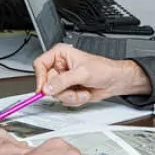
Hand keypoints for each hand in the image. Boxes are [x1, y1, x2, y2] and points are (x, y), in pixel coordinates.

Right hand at [33, 43, 151, 106]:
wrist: (114, 80)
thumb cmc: (103, 69)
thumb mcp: (82, 73)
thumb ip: (63, 81)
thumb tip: (47, 88)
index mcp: (60, 55)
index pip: (40, 64)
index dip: (40, 77)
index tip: (43, 89)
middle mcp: (60, 67)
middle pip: (46, 83)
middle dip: (61, 90)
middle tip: (72, 89)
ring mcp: (63, 80)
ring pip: (55, 94)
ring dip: (70, 96)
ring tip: (82, 90)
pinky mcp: (68, 90)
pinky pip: (63, 99)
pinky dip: (74, 99)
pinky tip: (83, 92)